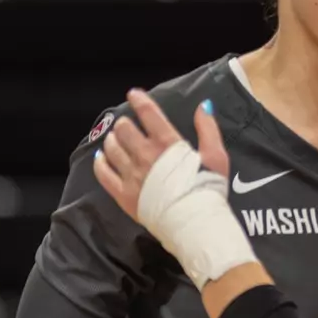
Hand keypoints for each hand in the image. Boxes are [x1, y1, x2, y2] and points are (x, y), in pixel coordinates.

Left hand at [93, 90, 229, 221]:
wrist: (195, 223)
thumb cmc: (207, 188)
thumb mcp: (216, 155)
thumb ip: (208, 128)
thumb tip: (204, 106)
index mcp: (167, 143)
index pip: (149, 113)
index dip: (140, 100)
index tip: (134, 94)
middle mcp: (145, 155)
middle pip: (125, 129)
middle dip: (125, 124)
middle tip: (128, 126)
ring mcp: (131, 175)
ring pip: (112, 148)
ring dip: (113, 140)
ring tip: (116, 139)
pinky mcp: (122, 194)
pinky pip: (104, 174)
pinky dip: (100, 163)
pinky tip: (102, 157)